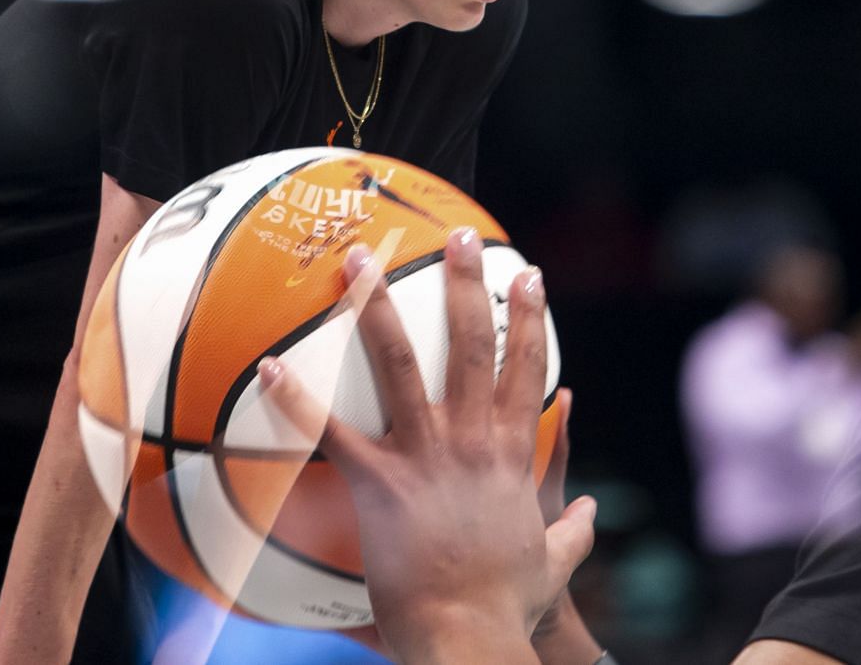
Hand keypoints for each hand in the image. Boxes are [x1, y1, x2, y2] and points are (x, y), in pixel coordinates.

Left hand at [261, 231, 595, 664]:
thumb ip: (573, 533)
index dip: (531, 319)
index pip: (528, 370)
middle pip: (475, 344)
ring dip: (376, 307)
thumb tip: (592, 514)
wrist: (470, 634)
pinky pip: (331, 431)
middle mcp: (473, 440)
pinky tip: (268, 365)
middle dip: (468, 283)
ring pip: (402, 362)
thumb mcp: (551, 565)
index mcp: (512, 454)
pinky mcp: (380, 482)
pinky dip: (296, 398)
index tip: (530, 275)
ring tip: (359, 261)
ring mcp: (425, 456)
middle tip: (460, 236)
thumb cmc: (507, 607)